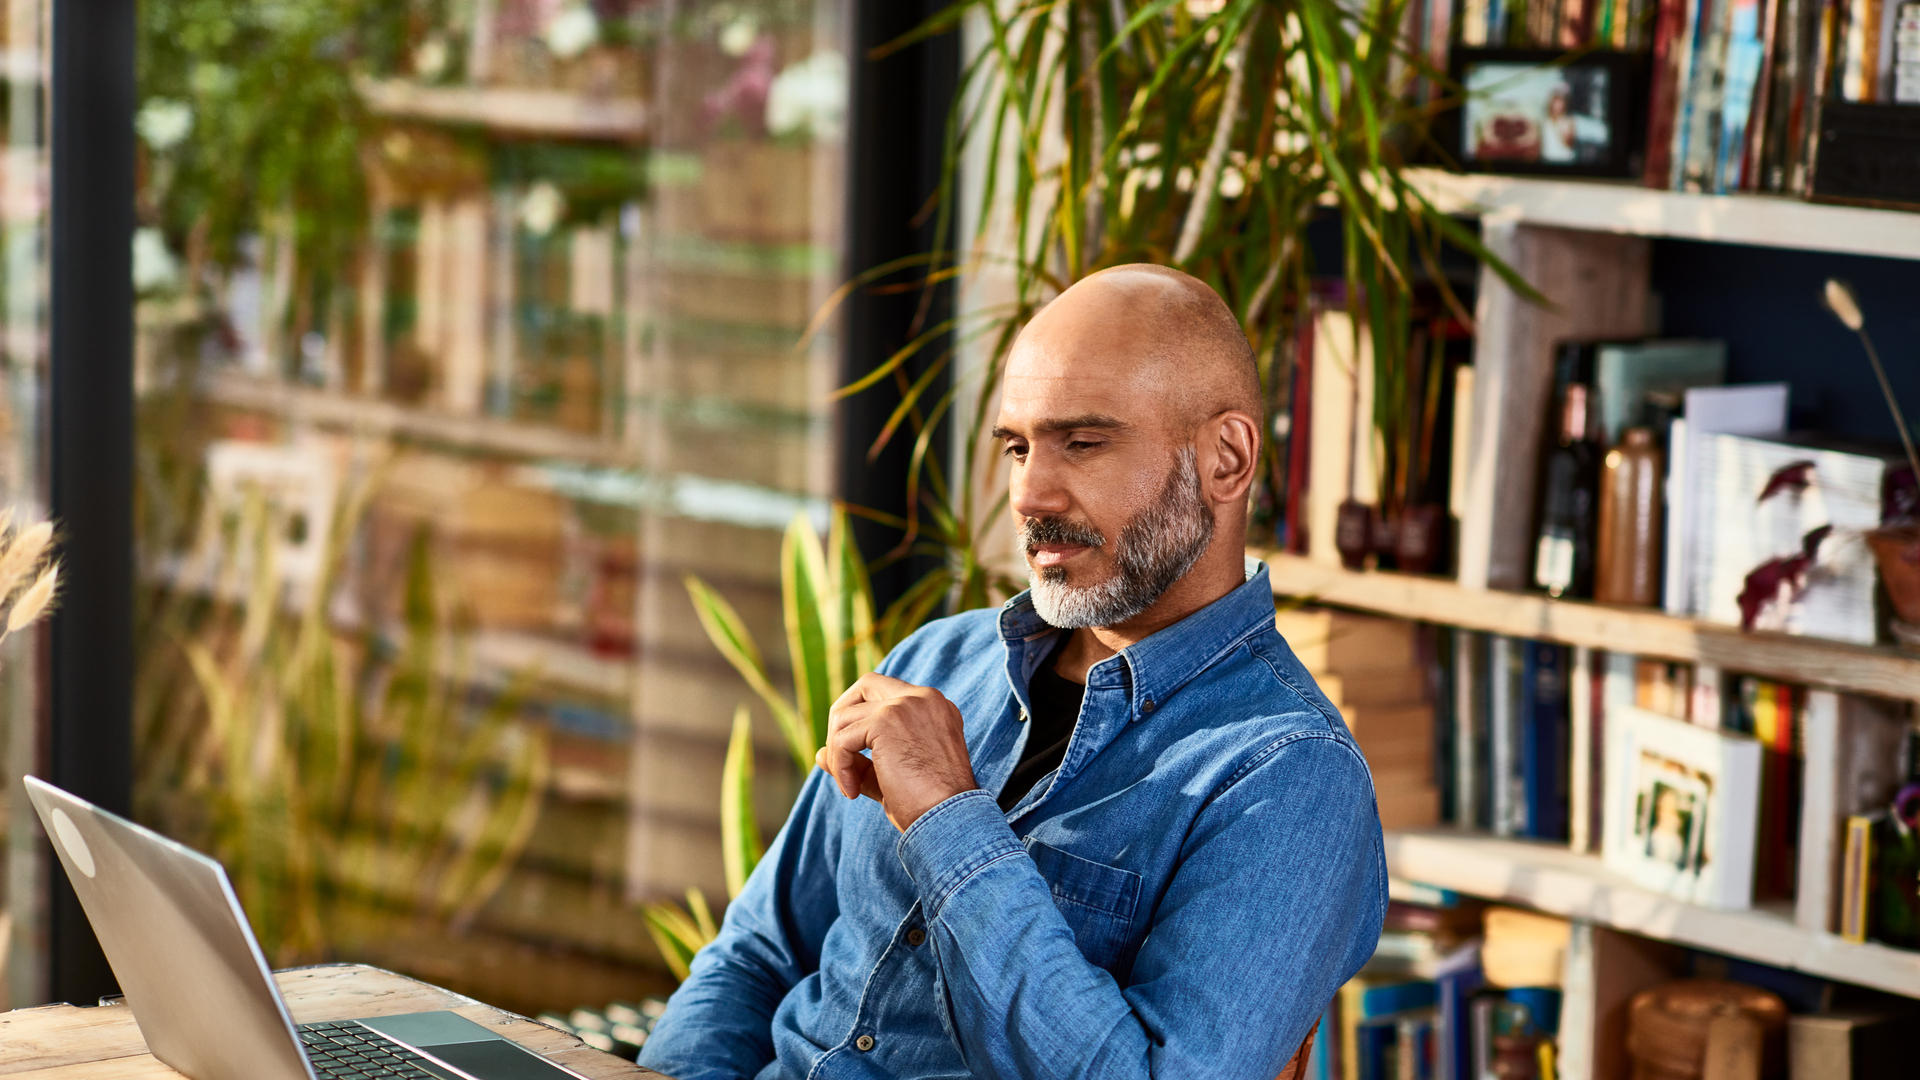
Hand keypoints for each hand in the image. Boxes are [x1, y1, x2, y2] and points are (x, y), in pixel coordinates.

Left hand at [814, 673, 979, 831]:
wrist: (951, 819)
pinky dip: (839, 766)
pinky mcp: (887, 720)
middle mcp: (923, 698)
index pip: (887, 694)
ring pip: (845, 715)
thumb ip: (860, 761)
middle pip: (865, 684)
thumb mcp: (893, 775)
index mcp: (934, 707)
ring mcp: (905, 705)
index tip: (857, 757)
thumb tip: (819, 755)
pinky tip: (852, 792)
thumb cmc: (930, 805)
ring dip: (837, 753)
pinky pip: (842, 738)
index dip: (863, 720)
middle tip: (838, 758)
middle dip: (841, 718)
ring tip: (850, 787)